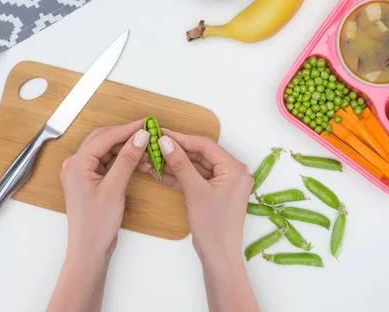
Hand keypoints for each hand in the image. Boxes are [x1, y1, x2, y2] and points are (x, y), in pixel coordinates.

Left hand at [60, 120, 149, 258]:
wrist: (89, 250)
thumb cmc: (96, 224)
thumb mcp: (114, 188)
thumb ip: (127, 159)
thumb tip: (139, 137)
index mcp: (77, 164)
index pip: (105, 137)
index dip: (127, 129)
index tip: (146, 124)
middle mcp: (76, 164)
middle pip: (104, 140)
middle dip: (126, 136)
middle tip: (148, 133)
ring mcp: (82, 173)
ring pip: (107, 151)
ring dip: (126, 149)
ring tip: (147, 150)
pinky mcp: (91, 181)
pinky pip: (108, 163)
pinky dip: (123, 161)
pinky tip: (139, 162)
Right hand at [139, 130, 253, 260]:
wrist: (218, 255)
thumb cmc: (214, 226)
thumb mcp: (195, 191)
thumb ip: (181, 164)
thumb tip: (167, 142)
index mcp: (235, 168)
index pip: (206, 145)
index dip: (182, 139)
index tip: (163, 133)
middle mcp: (232, 172)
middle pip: (200, 154)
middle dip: (177, 151)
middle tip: (156, 144)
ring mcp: (223, 183)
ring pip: (196, 166)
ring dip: (176, 164)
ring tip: (154, 157)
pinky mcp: (214, 192)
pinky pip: (196, 178)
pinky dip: (180, 176)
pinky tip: (161, 172)